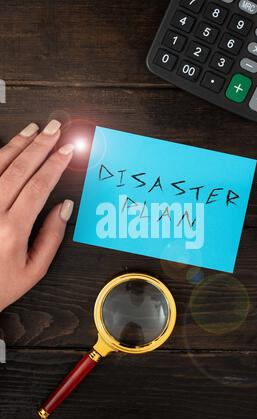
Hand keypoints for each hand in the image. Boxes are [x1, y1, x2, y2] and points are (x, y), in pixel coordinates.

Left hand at [0, 120, 73, 311]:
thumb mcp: (34, 269)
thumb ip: (51, 237)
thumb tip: (64, 207)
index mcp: (12, 230)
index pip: (38, 186)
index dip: (54, 165)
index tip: (66, 151)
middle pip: (19, 170)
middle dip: (40, 146)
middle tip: (53, 129)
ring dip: (18, 145)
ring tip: (33, 130)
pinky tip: (7, 147)